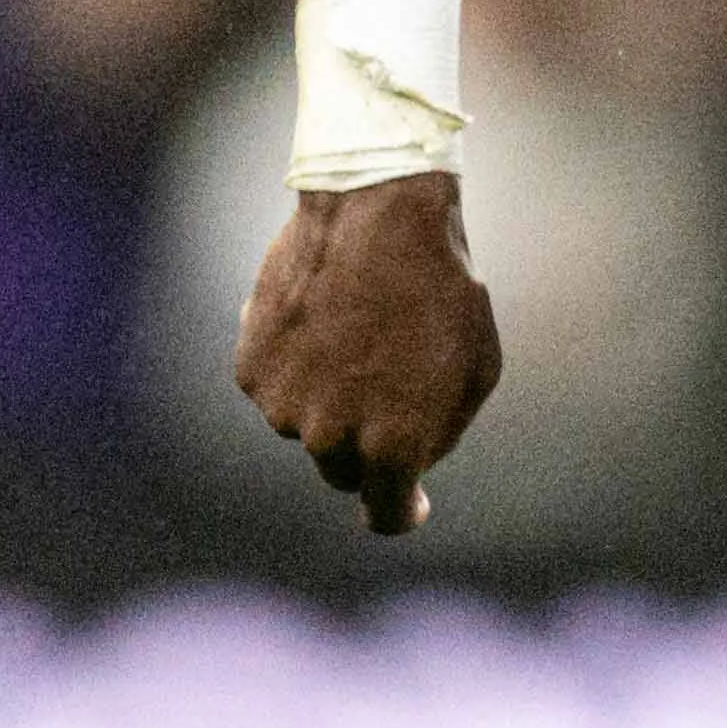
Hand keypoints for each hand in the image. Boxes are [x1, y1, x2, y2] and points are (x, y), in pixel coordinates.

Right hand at [234, 176, 501, 535]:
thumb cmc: (442, 290)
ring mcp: (284, 406)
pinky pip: (277, 389)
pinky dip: (295, 367)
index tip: (404, 505)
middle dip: (364, 446)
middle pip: (343, 471)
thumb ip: (439, 429)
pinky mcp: (251, 371)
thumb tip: (406, 460)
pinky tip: (321, 320)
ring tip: (355, 335)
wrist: (377, 215)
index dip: (396, 513)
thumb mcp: (475, 369)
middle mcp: (330, 438)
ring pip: (307, 426)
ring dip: (327, 399)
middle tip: (384, 390)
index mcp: (393, 447)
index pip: (384, 513)